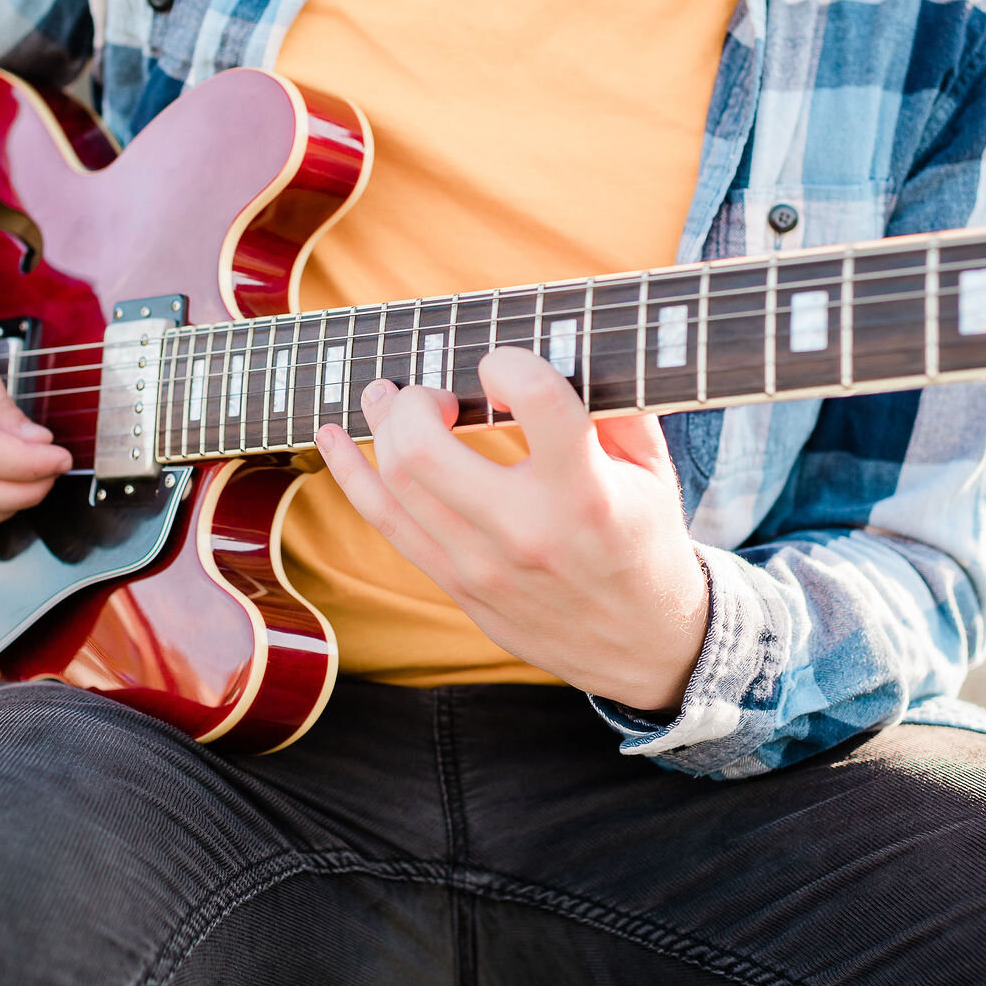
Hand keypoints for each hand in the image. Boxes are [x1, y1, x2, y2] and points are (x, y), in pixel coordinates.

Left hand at [316, 346, 708, 711]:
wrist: (642, 646)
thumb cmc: (646, 541)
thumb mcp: (652, 470)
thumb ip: (614, 403)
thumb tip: (569, 339)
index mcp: (586, 492)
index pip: (535, 401)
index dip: (508, 363)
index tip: (502, 366)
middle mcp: (527, 530)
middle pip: (425, 449)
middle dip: (413, 400)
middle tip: (432, 391)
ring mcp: (482, 564)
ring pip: (395, 483)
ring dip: (378, 425)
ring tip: (382, 397)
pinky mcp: (457, 584)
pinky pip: (386, 522)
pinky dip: (350, 473)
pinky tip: (334, 438)